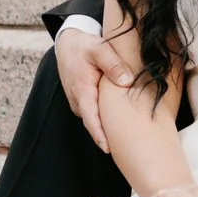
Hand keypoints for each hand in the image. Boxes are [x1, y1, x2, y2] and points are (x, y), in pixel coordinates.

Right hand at [54, 17, 126, 152]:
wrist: (68, 44)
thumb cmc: (84, 47)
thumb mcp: (99, 49)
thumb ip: (113, 64)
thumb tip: (127, 81)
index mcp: (82, 91)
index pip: (91, 118)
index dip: (99, 134)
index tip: (108, 148)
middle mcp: (80, 102)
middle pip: (95, 124)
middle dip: (109, 138)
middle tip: (128, 152)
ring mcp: (81, 103)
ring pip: (96, 119)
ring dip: (109, 128)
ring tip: (130, 140)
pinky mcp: (85, 102)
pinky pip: (96, 114)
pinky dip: (107, 119)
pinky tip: (123, 123)